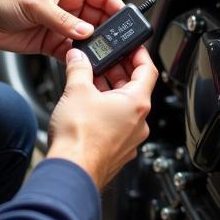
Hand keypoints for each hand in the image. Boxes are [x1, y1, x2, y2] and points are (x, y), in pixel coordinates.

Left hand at [0, 0, 124, 61]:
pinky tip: (85, 64)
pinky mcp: (54, 42)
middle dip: (110, 33)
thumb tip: (85, 31)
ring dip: (96, 48)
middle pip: (101, 20)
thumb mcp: (35, 3)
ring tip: (104, 57)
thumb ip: (62, 19)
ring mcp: (63, 25)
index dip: (118, 9)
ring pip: (90, 38)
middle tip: (119, 46)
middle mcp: (71, 5)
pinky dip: (80, 59)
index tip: (128, 23)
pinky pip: (74, 52)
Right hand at [46, 46, 158, 190]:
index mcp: (137, 103)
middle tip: (104, 61)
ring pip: (124, 108)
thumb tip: (78, 58)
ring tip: (90, 83)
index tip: (132, 46)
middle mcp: (139, 122)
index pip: (148, 70)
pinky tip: (88, 108)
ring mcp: (130, 139)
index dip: (140, 54)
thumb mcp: (76, 91)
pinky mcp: (118, 151)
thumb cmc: (80, 138)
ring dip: (110, 92)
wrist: (71, 173)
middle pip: (135, 88)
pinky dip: (106, 112)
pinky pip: (117, 125)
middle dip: (118, 72)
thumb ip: (78, 69)